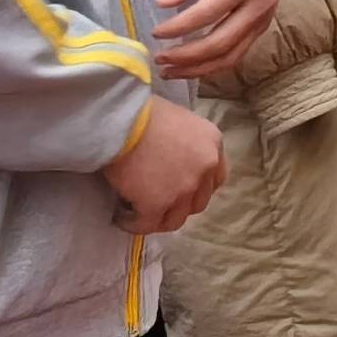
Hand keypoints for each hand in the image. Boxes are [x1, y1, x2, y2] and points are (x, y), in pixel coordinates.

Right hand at [104, 94, 225, 232]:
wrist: (122, 118)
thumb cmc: (144, 111)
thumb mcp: (180, 120)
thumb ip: (186, 143)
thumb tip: (173, 159)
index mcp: (213, 143)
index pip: (215, 178)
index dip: (197, 188)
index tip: (180, 190)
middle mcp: (205, 167)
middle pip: (198, 202)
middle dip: (179, 205)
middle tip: (157, 201)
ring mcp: (184, 188)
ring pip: (175, 219)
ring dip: (158, 218)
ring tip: (137, 213)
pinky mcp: (158, 203)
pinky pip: (147, 224)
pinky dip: (133, 224)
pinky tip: (120, 218)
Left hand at [150, 0, 295, 79]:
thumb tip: (162, 4)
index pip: (208, 13)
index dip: (178, 27)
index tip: (155, 32)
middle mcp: (259, 6)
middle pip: (221, 42)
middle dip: (186, 56)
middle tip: (159, 58)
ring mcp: (263, 20)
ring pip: (230, 57)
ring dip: (198, 69)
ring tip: (170, 71)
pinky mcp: (262, 28)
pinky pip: (237, 54)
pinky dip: (212, 65)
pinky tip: (191, 67)